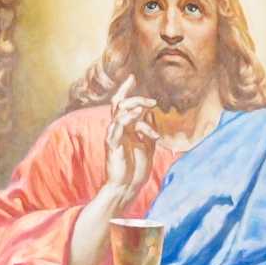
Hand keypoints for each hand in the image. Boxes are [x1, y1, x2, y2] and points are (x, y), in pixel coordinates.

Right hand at [102, 75, 156, 200]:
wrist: (127, 188)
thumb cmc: (136, 169)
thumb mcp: (147, 146)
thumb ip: (148, 129)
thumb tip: (150, 113)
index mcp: (125, 128)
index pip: (123, 104)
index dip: (126, 89)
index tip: (133, 76)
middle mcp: (117, 129)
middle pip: (120, 104)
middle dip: (135, 97)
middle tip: (153, 100)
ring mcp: (114, 136)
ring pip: (119, 113)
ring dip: (135, 107)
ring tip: (149, 106)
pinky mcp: (112, 145)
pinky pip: (117, 128)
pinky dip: (126, 118)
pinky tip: (138, 114)